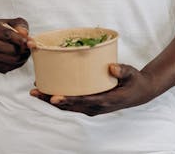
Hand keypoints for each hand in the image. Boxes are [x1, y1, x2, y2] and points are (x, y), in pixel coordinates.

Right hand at [0, 18, 30, 73]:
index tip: (26, 40)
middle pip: (12, 50)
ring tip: (24, 51)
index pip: (7, 35)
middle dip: (23, 48)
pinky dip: (17, 63)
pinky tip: (17, 56)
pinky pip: (10, 67)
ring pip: (12, 60)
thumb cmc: (0, 29)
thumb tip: (25, 34)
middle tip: (27, 45)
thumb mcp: (9, 22)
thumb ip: (20, 24)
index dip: (20, 38)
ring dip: (22, 56)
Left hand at [30, 63, 156, 115]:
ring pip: (68, 106)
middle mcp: (96, 107)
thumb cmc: (134, 81)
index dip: (68, 100)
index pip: (83, 102)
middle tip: (35, 91)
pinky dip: (59, 97)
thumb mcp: (132, 74)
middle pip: (70, 106)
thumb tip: (111, 67)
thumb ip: (122, 70)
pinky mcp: (90, 104)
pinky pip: (72, 103)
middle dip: (51, 99)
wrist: (139, 92)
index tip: (53, 98)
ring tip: (35, 90)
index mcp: (106, 100)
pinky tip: (49, 89)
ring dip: (51, 99)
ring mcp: (92, 107)